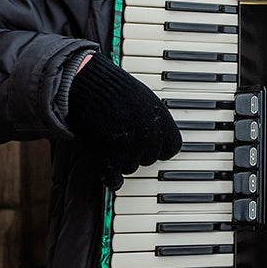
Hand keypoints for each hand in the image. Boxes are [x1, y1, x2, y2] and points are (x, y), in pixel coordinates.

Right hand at [67, 52, 182, 189]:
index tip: (153, 146)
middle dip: (138, 152)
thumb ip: (154, 119)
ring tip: (111, 144)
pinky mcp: (110, 159)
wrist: (94, 88)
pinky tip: (107, 173)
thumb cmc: (117, 89)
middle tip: (125, 141)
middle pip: (149, 159)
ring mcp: (131, 150)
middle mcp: (151, 138)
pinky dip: (111, 179)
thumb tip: (156, 131)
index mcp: (163, 123)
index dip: (161, 148)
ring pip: (131, 167)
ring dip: (122, 161)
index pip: (172, 148)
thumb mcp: (146, 100)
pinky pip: (114, 179)